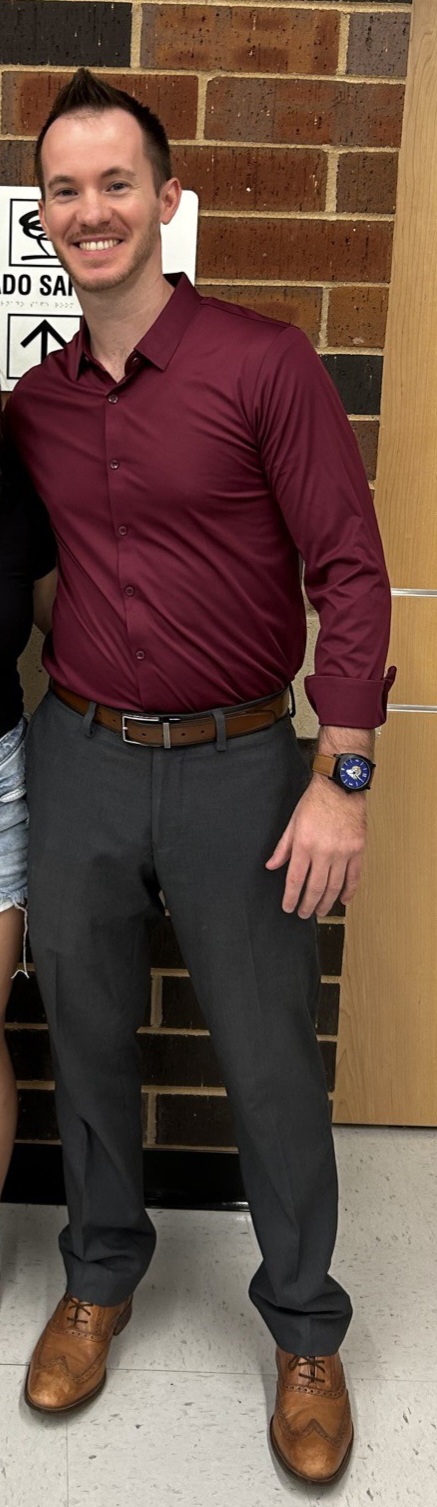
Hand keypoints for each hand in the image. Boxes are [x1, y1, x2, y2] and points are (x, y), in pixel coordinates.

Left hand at [265, 775, 366, 918]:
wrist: (340, 786)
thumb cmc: (315, 801)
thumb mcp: (293, 822)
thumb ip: (283, 847)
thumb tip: (271, 866)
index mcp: (304, 844)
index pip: (296, 879)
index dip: (291, 897)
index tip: (288, 908)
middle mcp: (324, 851)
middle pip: (316, 887)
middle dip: (308, 904)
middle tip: (304, 914)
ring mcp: (343, 852)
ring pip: (335, 885)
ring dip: (327, 902)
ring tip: (320, 910)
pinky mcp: (358, 850)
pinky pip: (354, 876)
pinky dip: (349, 891)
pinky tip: (343, 900)